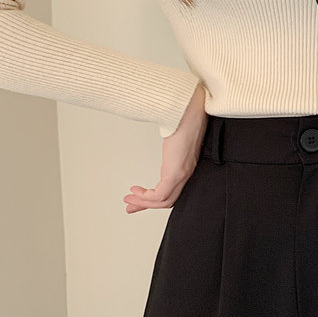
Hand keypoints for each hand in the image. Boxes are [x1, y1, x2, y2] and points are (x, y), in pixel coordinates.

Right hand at [123, 83, 208, 212]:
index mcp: (186, 165)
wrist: (188, 110)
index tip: (140, 198)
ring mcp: (182, 173)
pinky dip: (147, 197)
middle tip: (131, 206)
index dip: (156, 197)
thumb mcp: (174, 135)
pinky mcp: (176, 172)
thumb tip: (163, 142)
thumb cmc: (184, 117)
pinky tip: (137, 192)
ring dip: (144, 202)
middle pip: (168, 200)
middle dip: (146, 205)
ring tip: (129, 199)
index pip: (173, 190)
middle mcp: (186, 172)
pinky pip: (161, 194)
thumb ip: (170, 143)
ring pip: (164, 200)